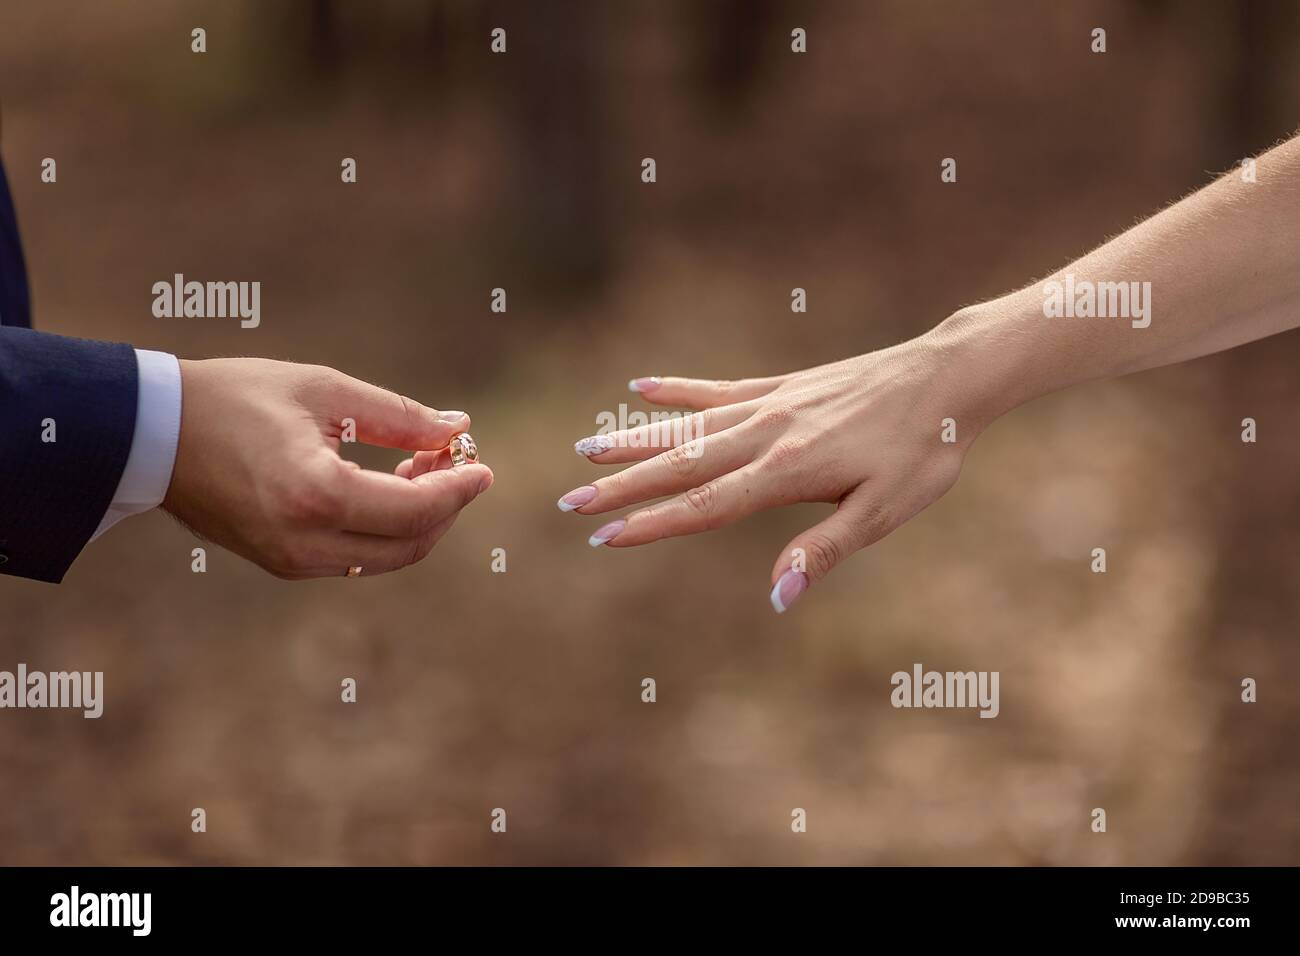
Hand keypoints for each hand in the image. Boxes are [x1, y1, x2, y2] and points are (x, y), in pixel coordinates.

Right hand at [163, 358, 491, 578]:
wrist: (153, 432)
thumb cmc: (235, 397)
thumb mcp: (323, 391)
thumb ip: (398, 415)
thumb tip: (457, 428)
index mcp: (316, 495)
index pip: (416, 509)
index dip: (459, 488)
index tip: (482, 463)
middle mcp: (305, 541)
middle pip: (410, 543)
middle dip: (445, 505)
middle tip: (454, 459)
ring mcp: (290, 560)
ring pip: (385, 557)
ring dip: (418, 519)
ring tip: (422, 464)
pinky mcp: (280, 562)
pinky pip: (354, 556)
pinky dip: (385, 528)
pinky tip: (388, 483)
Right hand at [559, 327, 991, 611]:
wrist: (948, 376)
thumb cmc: (925, 451)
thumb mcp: (886, 510)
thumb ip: (825, 550)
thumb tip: (776, 596)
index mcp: (787, 471)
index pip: (704, 504)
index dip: (652, 524)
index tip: (604, 537)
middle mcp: (767, 433)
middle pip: (681, 464)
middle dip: (623, 486)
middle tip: (570, 501)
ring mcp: (770, 405)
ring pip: (688, 426)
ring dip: (635, 440)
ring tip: (587, 449)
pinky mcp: (782, 386)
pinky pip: (717, 390)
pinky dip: (677, 392)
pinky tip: (641, 388)